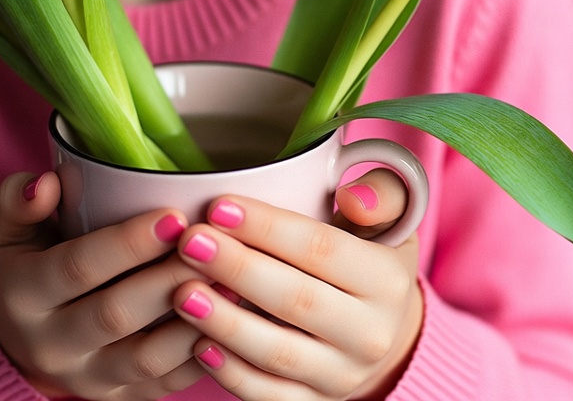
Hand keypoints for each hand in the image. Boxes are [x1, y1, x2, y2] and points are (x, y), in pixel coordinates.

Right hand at [0, 171, 208, 399]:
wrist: (17, 337)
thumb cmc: (22, 261)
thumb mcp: (4, 228)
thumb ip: (17, 201)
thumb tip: (48, 185)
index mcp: (23, 295)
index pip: (77, 267)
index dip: (127, 243)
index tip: (174, 215)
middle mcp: (52, 345)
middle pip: (116, 315)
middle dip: (168, 277)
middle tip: (213, 244)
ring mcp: (88, 378)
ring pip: (147, 358)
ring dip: (194, 320)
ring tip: (232, 279)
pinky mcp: (120, 397)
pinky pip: (165, 384)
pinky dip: (201, 355)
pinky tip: (230, 320)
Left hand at [171, 173, 421, 399]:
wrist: (386, 324)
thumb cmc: (370, 249)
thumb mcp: (389, 213)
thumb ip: (381, 192)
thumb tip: (353, 197)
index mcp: (387, 280)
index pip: (321, 249)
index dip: (268, 228)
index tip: (218, 206)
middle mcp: (370, 334)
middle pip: (296, 300)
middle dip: (237, 269)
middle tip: (190, 242)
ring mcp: (344, 375)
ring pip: (279, 353)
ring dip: (226, 323)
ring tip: (182, 292)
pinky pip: (271, 395)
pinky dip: (233, 374)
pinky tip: (198, 344)